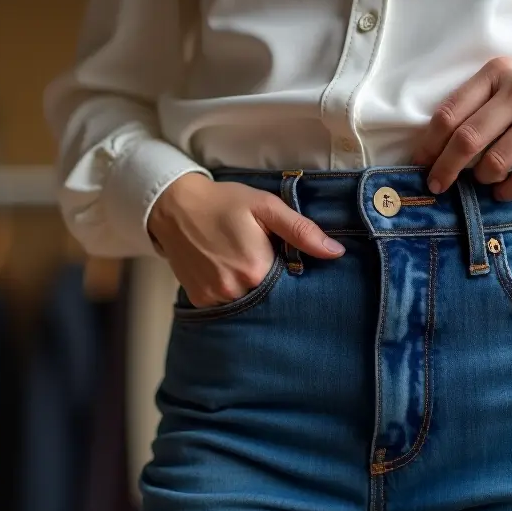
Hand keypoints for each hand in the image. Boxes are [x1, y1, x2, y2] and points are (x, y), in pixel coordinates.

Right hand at [148, 173, 344, 307]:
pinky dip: (233, 294)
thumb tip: (336, 252)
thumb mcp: (266, 207)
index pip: (291, 287)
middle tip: (267, 262)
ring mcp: (215, 299)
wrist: (175, 207)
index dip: (295, 276)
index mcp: (257, 269)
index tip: (291, 263)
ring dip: (254, 293)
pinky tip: (229, 274)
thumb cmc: (225, 203)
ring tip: (246, 267)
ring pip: (248, 305)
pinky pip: (226, 307)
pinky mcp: (200, 302)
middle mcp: (236, 290)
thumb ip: (301, 231)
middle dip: (275, 287)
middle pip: (270, 299)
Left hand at [414, 57, 511, 200]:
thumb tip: (436, 147)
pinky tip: (503, 192)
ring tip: (482, 181)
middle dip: (445, 168)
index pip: (450, 112)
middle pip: (467, 139)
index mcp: (499, 71)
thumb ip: (477, 104)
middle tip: (437, 185)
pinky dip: (508, 190)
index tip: (420, 164)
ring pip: (495, 161)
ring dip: (482, 178)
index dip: (430, 144)